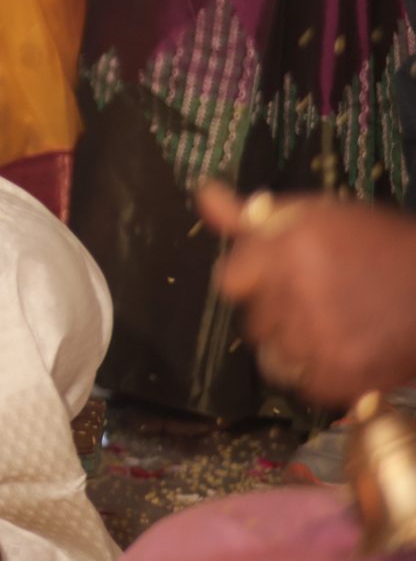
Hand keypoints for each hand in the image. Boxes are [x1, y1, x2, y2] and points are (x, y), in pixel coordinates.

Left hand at [201, 182, 415, 404]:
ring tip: (329, 331)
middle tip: (314, 305)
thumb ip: (250, 214)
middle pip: (253, 323)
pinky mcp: (346, 375)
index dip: (254, 282)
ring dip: (294, 348)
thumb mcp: (316, 215)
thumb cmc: (378, 244)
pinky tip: (342, 354)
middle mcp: (296, 292)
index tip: (279, 281)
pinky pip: (305, 386)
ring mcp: (320, 338)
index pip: (231, 282)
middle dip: (275, 315)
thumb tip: (203, 195)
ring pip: (275, 358)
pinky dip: (318, 376)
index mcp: (284, 247)